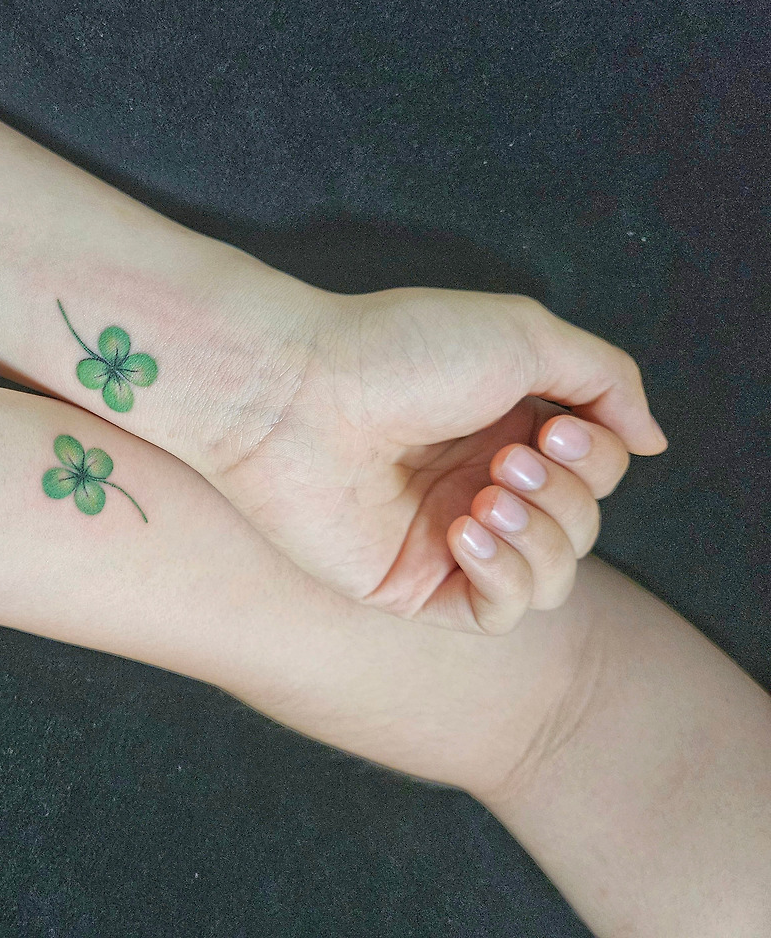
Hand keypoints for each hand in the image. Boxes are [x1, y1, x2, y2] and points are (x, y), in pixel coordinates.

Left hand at [208, 285, 666, 634]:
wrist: (294, 393)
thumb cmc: (396, 351)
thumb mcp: (526, 336)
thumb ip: (605, 380)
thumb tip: (655, 441)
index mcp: (508, 424)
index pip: (598, 469)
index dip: (597, 461)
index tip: (554, 433)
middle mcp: (480, 481)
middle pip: (583, 523)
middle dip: (567, 497)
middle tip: (508, 459)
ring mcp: (447, 535)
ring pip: (552, 574)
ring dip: (542, 537)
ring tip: (485, 495)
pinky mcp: (411, 581)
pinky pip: (498, 613)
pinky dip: (505, 576)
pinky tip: (467, 531)